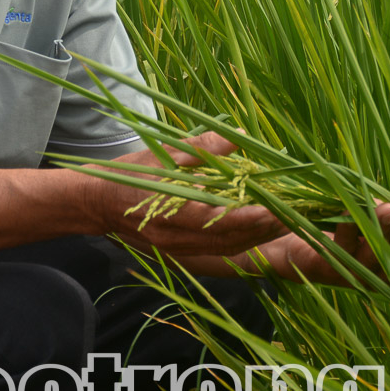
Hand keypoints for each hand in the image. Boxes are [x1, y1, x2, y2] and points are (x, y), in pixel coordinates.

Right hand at [87, 132, 286, 257]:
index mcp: (169, 214)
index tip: (276, 208)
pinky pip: (216, 251)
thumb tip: (239, 135)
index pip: (219, 222)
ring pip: (226, 250)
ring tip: (283, 220)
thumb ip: (203, 147)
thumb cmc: (128, 175)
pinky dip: (240, 241)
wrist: (95, 203)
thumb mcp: (163, 154)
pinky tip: (257, 228)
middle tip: (294, 213)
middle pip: (229, 241)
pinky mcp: (178, 254)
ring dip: (257, 238)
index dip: (251, 218)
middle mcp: (175, 240)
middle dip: (263, 230)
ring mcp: (176, 251)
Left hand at [254, 202, 389, 285]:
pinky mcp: (329, 268)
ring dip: (380, 230)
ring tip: (384, 208)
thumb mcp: (374, 218)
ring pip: (374, 257)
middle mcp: (381, 274)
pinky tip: (350, 213)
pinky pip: (342, 250)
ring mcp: (356, 275)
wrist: (299, 244)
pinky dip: (348, 228)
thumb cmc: (346, 228)